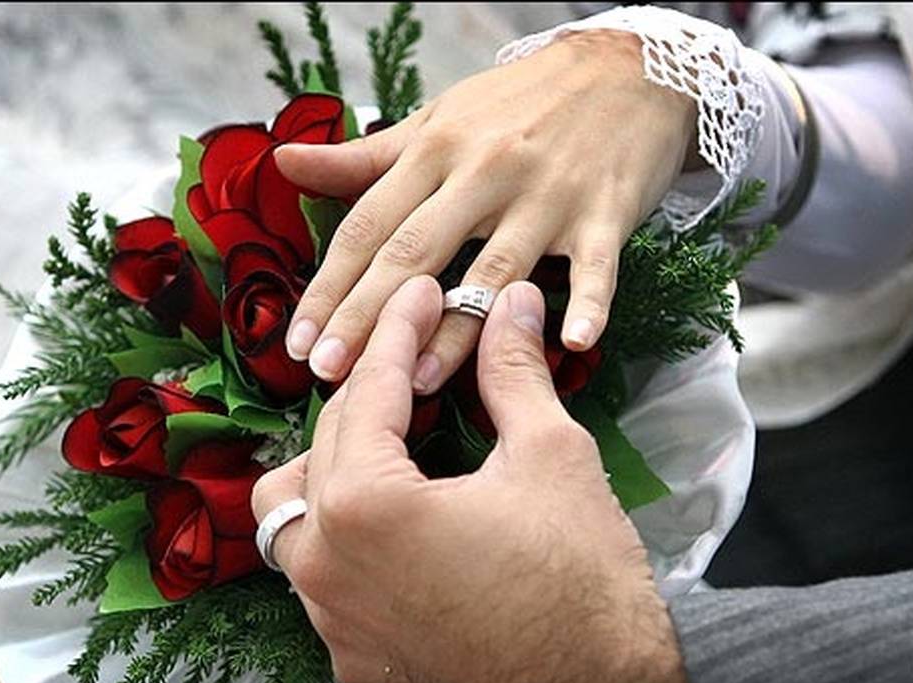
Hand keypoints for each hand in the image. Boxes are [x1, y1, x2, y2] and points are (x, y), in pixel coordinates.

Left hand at [252, 277, 705, 682]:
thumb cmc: (584, 580)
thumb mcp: (551, 456)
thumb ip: (512, 371)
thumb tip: (510, 303)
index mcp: (365, 507)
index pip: (369, 393)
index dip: (400, 331)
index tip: (423, 295)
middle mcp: (327, 568)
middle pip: (326, 448)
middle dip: (370, 393)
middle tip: (417, 354)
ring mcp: (336, 624)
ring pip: (298, 520)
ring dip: (335, 469)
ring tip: (389, 440)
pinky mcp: (356, 662)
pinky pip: (324, 582)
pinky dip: (348, 537)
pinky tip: (399, 522)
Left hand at [276, 29, 696, 393]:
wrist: (626, 69)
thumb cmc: (521, 102)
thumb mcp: (439, 118)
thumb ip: (366, 156)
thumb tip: (285, 164)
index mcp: (436, 150)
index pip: (368, 225)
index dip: (329, 286)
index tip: (298, 341)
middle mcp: (484, 172)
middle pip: (416, 252)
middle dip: (367, 317)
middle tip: (329, 373)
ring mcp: (546, 195)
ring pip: (494, 270)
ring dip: (457, 329)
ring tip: (420, 382)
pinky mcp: (605, 213)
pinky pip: (596, 265)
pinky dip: (590, 302)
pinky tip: (574, 343)